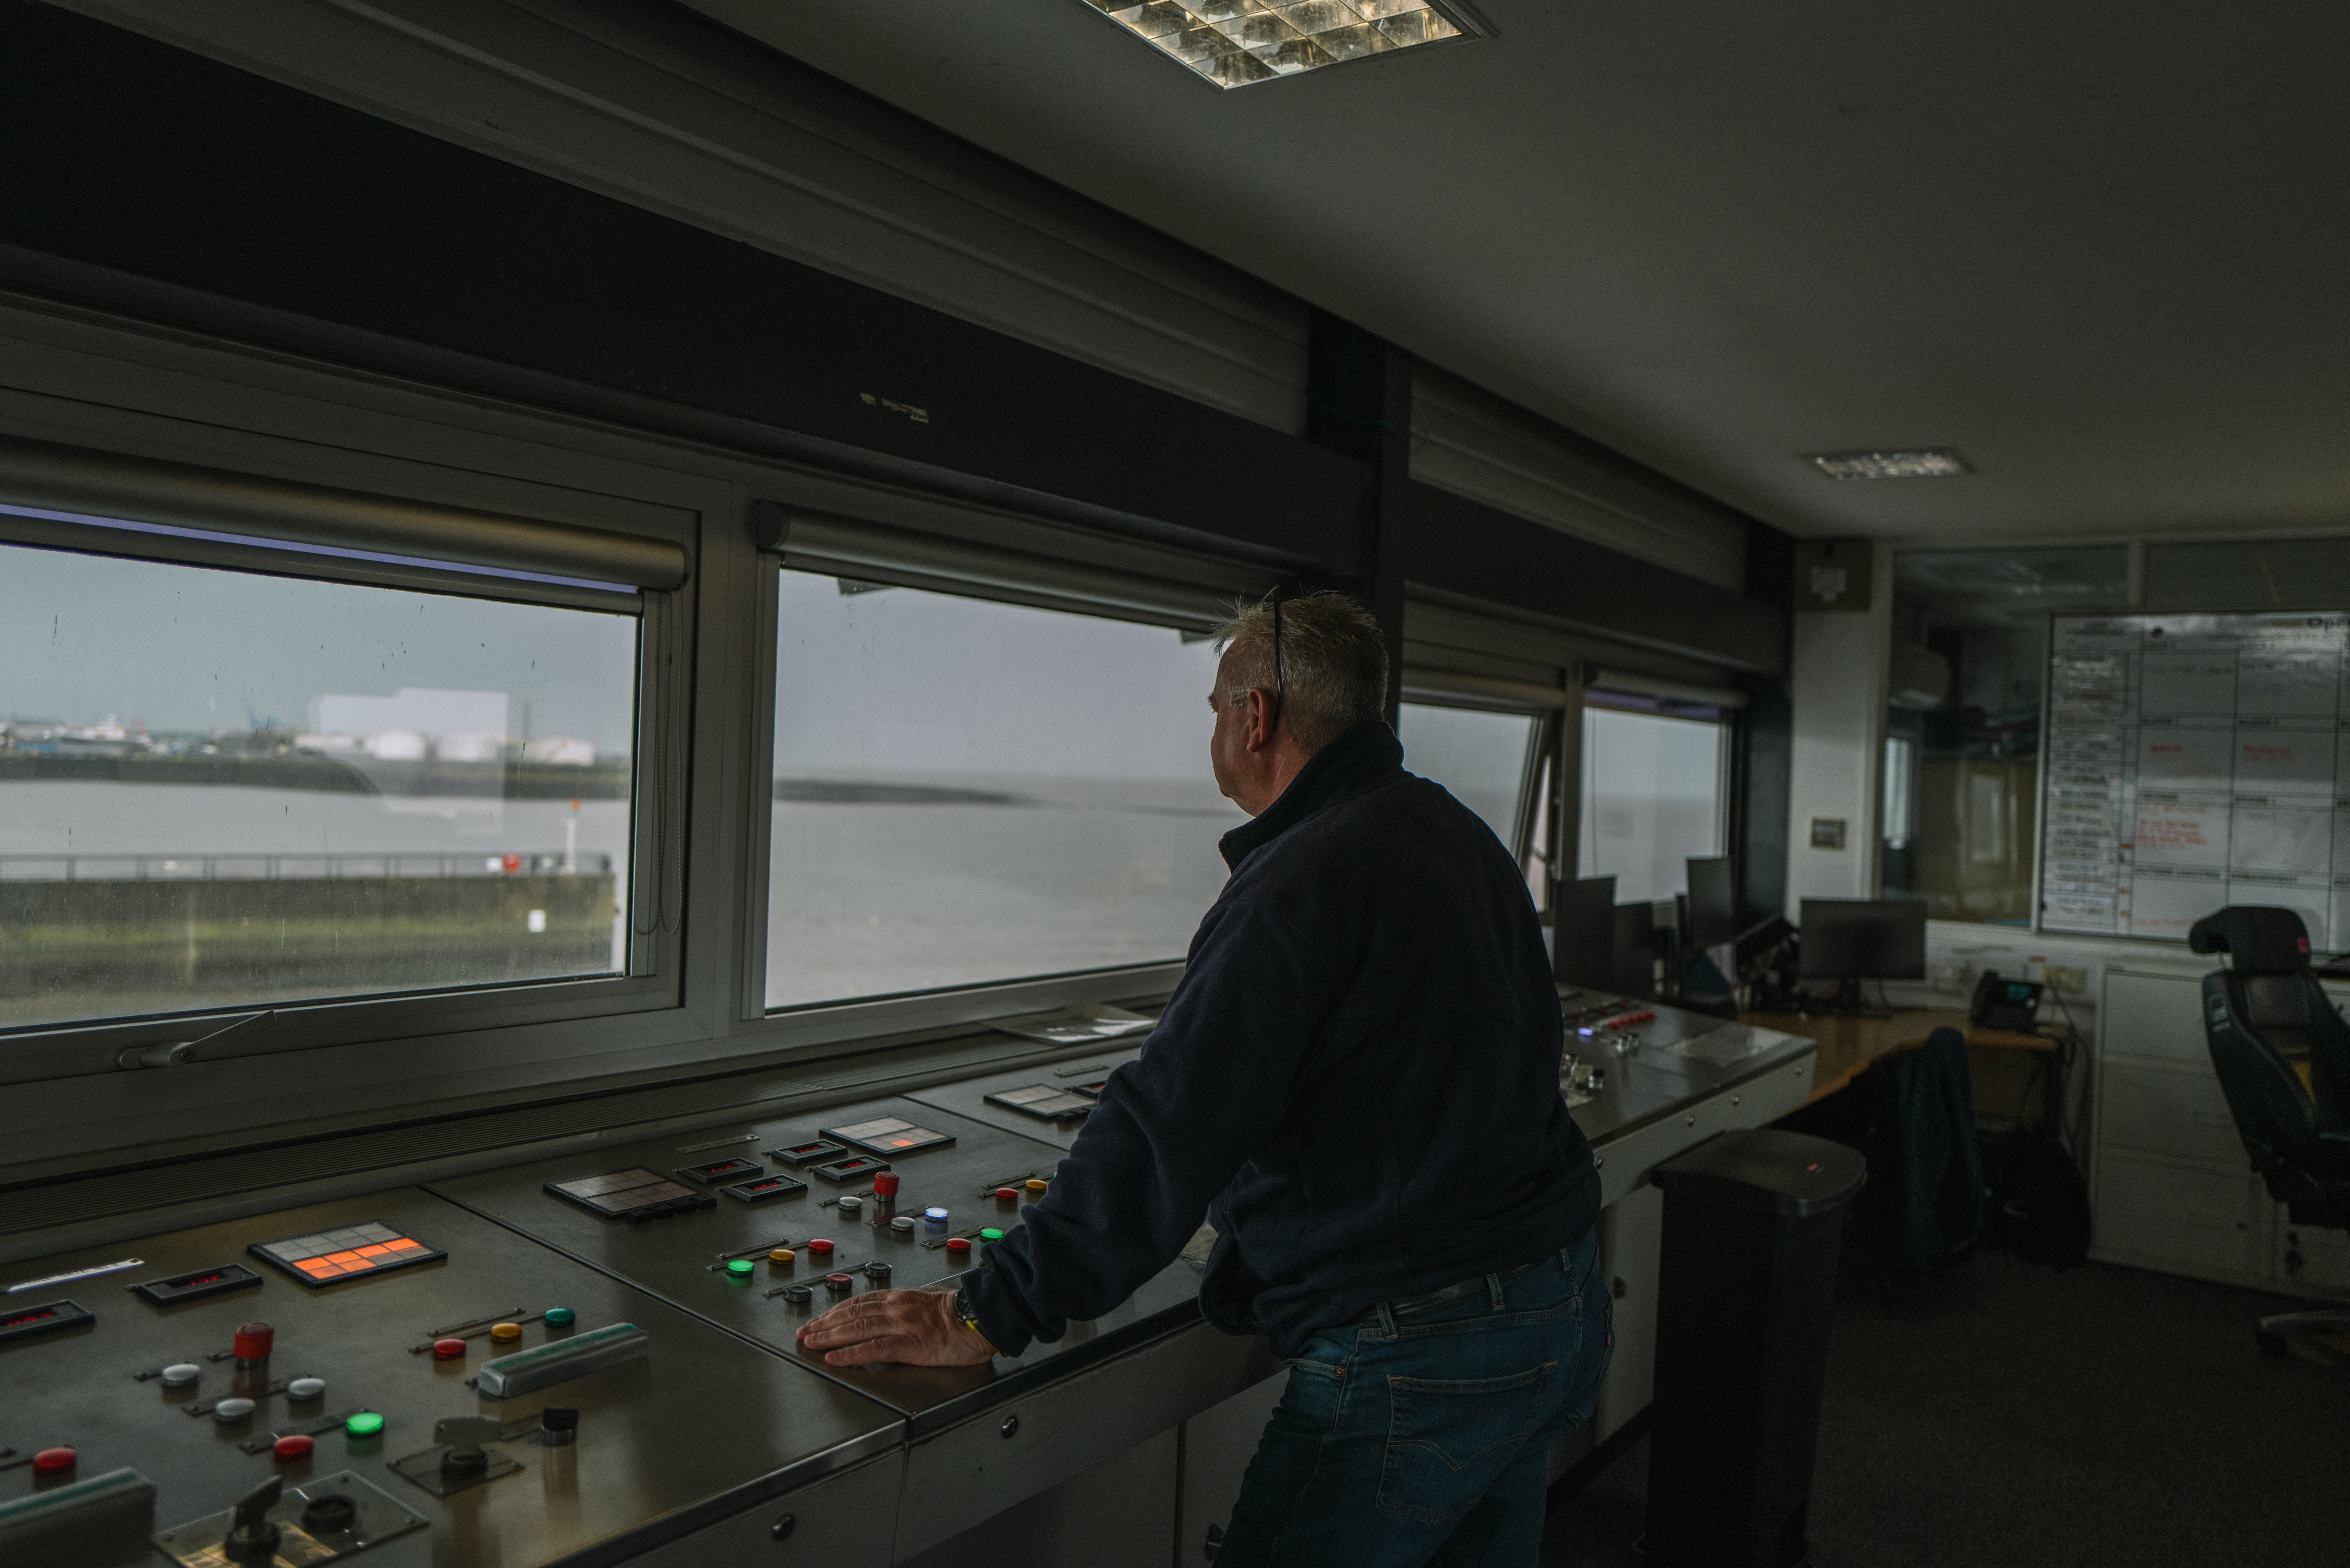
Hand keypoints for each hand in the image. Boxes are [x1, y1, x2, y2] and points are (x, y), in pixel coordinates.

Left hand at [796, 1287, 995, 1367]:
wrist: (980, 1318)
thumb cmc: (959, 1315)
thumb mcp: (927, 1305)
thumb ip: (906, 1311)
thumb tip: (889, 1319)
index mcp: (900, 1298)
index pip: (859, 1303)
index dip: (834, 1312)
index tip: (817, 1319)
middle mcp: (895, 1308)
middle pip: (850, 1314)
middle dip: (823, 1324)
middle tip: (804, 1332)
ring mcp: (900, 1325)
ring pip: (856, 1328)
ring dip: (828, 1336)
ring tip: (810, 1342)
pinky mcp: (908, 1344)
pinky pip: (872, 1349)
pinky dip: (850, 1354)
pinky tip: (834, 1358)